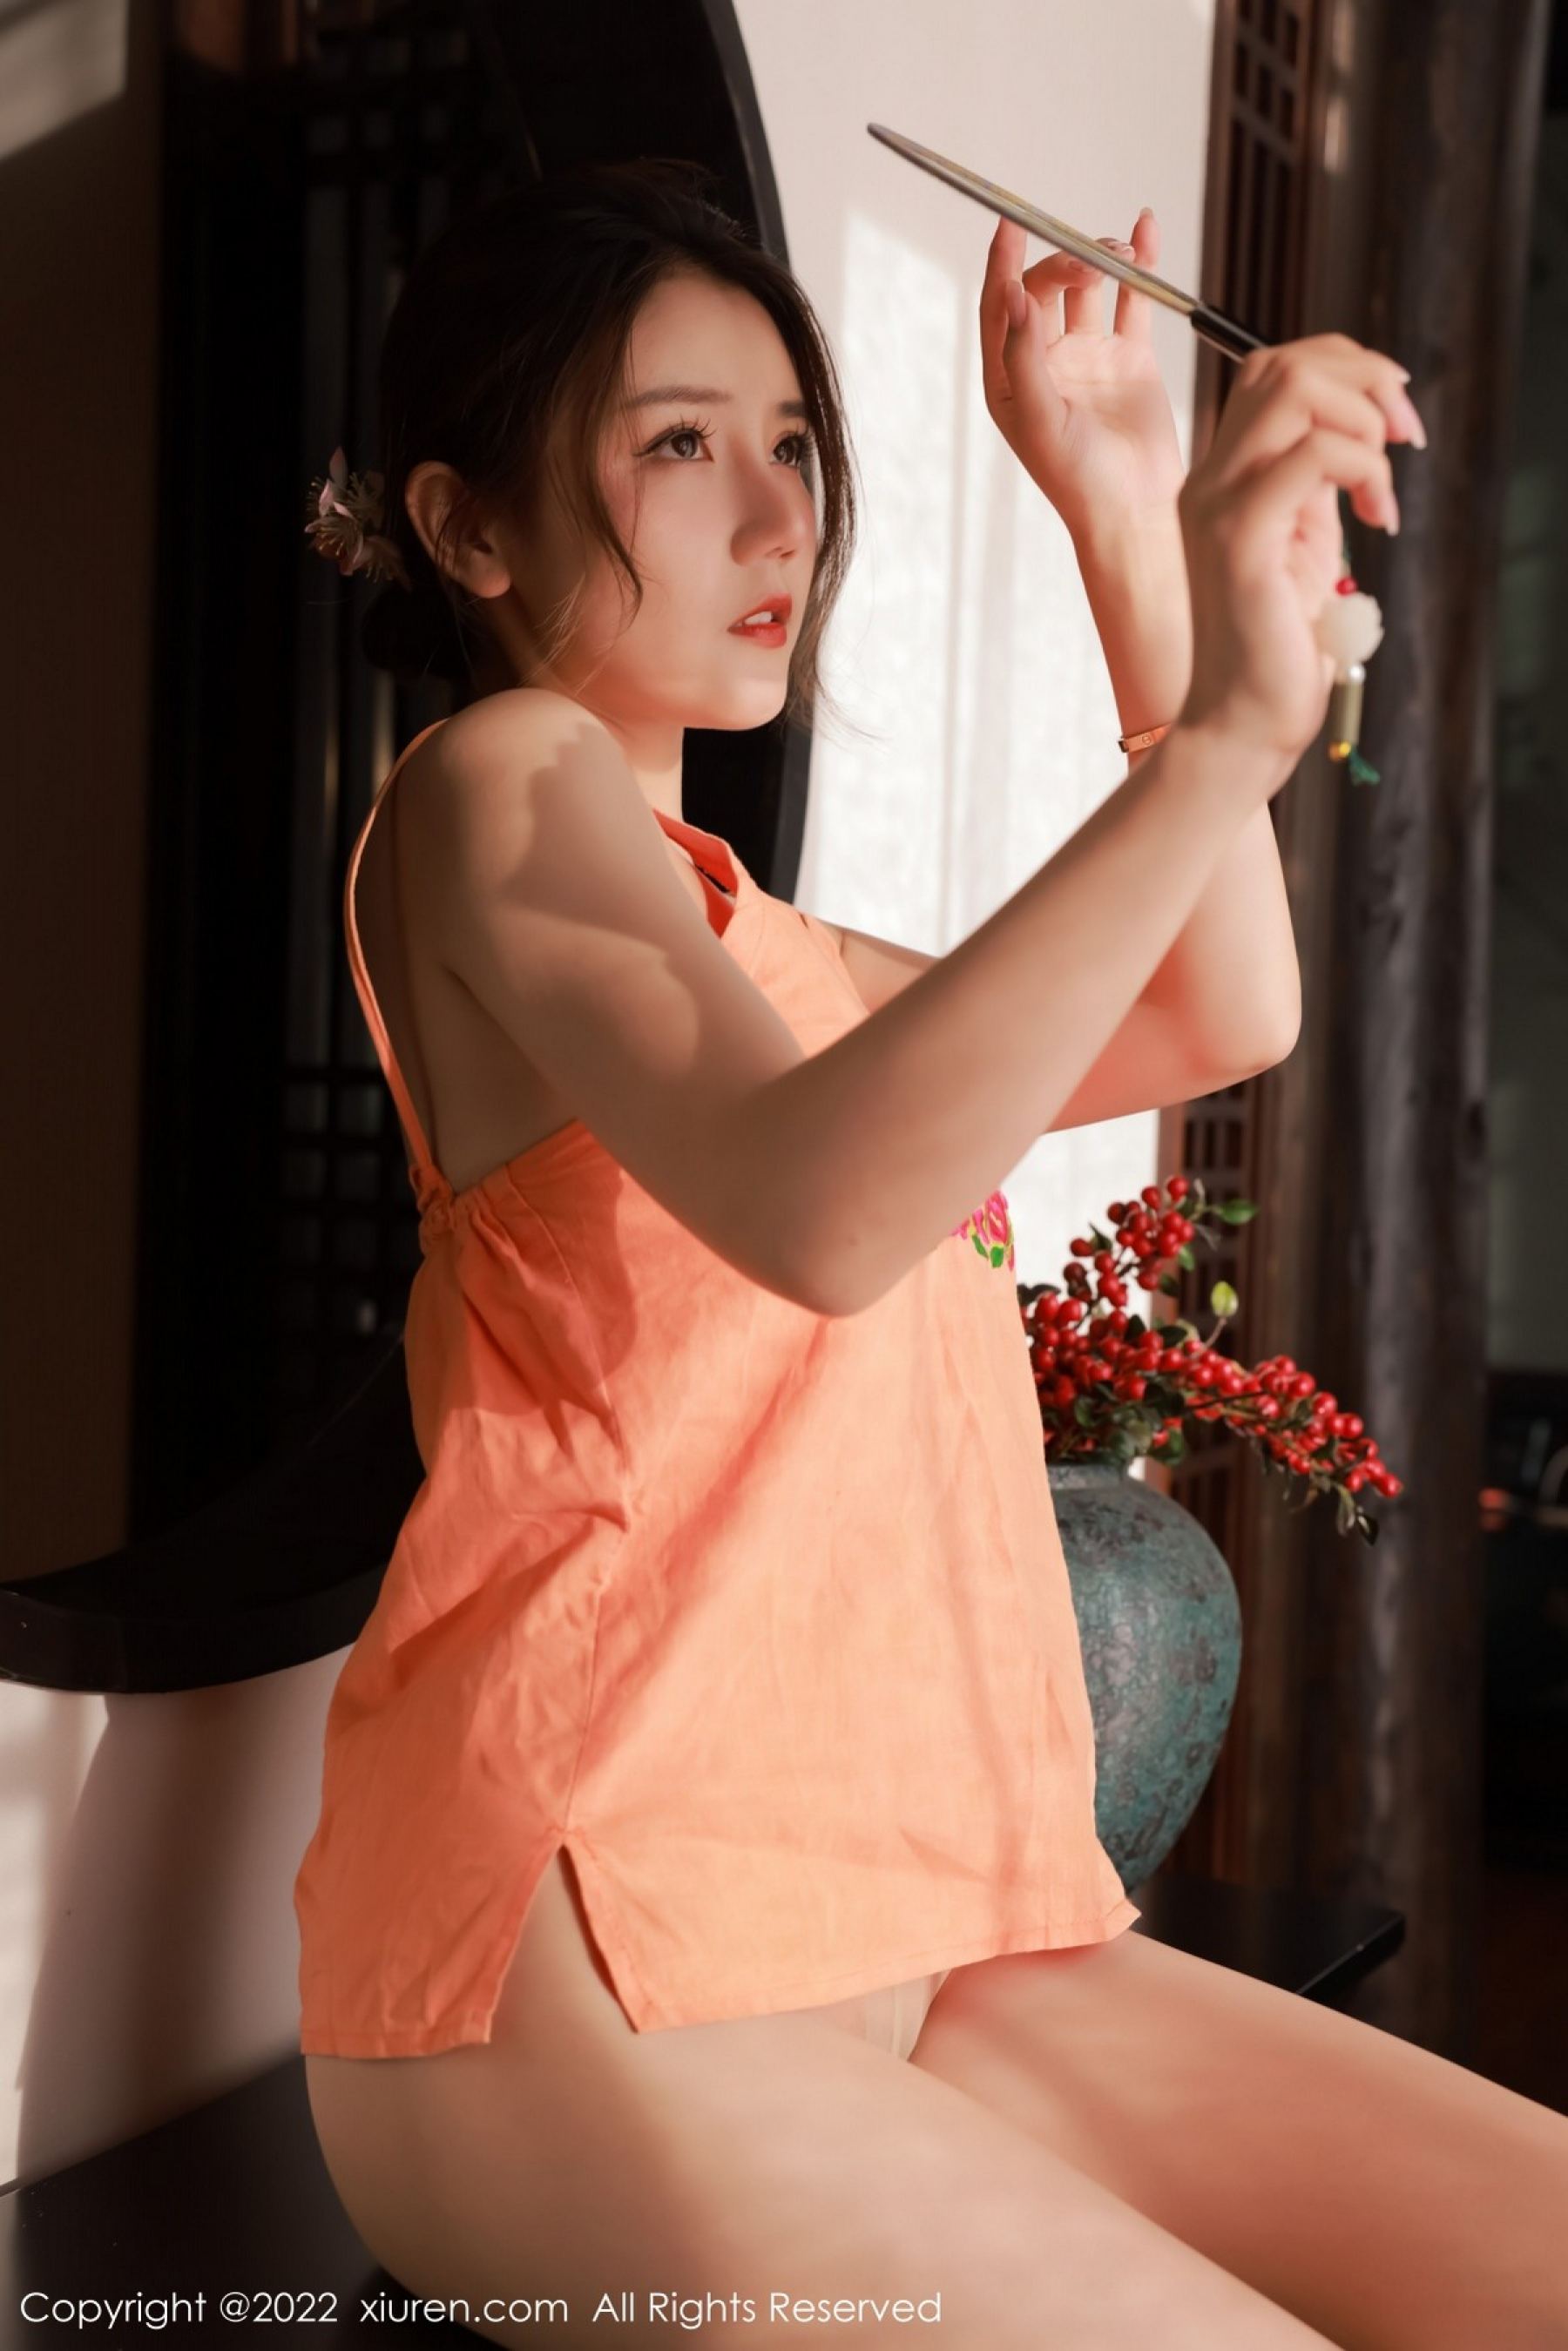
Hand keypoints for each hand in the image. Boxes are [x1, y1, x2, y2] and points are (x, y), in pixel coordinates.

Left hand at [978, 205, 1187, 540]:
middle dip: (1066, 263)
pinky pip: (1132, 300)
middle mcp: (1045, 361)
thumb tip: (1014, 294)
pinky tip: (1145, 232)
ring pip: (1089, 288)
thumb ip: (1022, 355)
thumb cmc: (1076, 479)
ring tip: (1124, 255)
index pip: (1000, 306)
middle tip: (1092, 262)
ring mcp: (1088, 355)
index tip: (1010, 222)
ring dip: (1102, 261)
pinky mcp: (1130, 356)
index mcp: (1008, 377)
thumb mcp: (1036, 417)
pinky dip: (1140, 265)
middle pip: (1046, 288)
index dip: (1002, 262)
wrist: (1133, 510)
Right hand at [1175, 333, 1425, 772]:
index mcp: (1222, 477)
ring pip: (1294, 390)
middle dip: (1365, 380)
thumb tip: (1360, 433)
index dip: (1347, 369)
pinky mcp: (1240, 538)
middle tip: (1405, 437)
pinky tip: (1374, 515)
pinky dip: (1362, 469)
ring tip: (1380, 486)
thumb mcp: (1305, 544)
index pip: (1275, 370)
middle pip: (1284, 364)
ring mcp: (1218, 505)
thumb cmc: (1277, 649)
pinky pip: (1311, 457)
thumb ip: (1316, 485)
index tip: (1394, 421)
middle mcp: (1210, 480)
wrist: (1242, 722)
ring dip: (1363, 421)